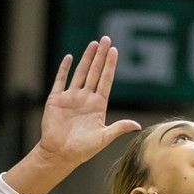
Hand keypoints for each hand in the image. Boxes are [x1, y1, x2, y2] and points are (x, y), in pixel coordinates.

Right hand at [37, 36, 140, 168]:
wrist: (59, 154)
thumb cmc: (82, 149)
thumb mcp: (103, 138)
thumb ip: (118, 128)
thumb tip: (137, 125)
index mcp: (98, 106)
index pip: (106, 80)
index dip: (110, 66)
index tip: (115, 51)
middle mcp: (86, 99)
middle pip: (95, 72)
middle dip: (101, 56)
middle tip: (106, 38)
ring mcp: (71, 98)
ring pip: (80, 73)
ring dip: (86, 58)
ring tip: (93, 44)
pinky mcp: (56, 100)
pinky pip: (60, 81)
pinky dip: (64, 69)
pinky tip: (69, 57)